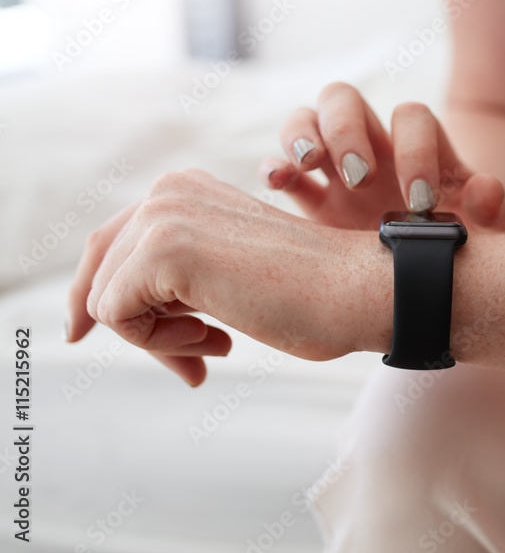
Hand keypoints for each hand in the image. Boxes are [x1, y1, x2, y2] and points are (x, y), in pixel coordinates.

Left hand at [65, 169, 383, 386]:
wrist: (356, 290)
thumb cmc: (310, 295)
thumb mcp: (226, 273)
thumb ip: (175, 276)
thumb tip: (99, 313)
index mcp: (183, 189)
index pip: (112, 249)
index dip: (115, 302)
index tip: (134, 342)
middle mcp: (165, 190)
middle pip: (101, 274)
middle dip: (140, 329)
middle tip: (194, 363)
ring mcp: (162, 215)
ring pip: (105, 298)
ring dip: (160, 340)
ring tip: (218, 345)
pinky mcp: (163, 250)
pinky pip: (116, 315)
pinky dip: (160, 344)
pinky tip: (219, 338)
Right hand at [258, 82, 504, 230]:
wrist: (439, 265)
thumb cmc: (469, 236)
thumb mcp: (494, 227)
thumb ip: (499, 207)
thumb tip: (484, 192)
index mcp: (422, 149)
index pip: (412, 118)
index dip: (414, 149)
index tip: (419, 200)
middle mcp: (376, 149)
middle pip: (346, 100)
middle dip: (347, 130)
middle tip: (360, 177)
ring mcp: (338, 170)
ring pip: (306, 120)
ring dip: (301, 134)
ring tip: (309, 164)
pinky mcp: (312, 202)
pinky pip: (282, 168)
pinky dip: (274, 166)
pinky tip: (276, 182)